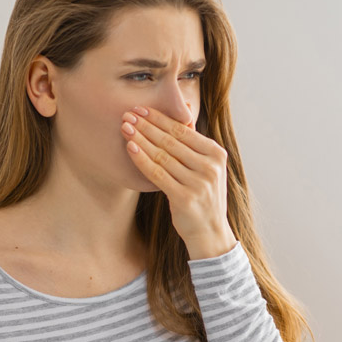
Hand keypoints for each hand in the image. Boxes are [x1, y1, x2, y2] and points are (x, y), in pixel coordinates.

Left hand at [122, 106, 236, 257]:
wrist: (210, 232)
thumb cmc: (203, 196)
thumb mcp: (206, 167)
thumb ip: (194, 142)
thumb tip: (184, 110)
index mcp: (216, 154)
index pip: (183, 131)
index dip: (160, 118)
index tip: (141, 109)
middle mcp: (209, 167)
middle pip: (171, 141)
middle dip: (146, 126)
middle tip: (127, 114)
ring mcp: (199, 183)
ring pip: (162, 156)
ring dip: (141, 139)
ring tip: (125, 128)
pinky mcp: (185, 198)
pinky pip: (158, 174)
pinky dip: (142, 160)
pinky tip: (130, 148)